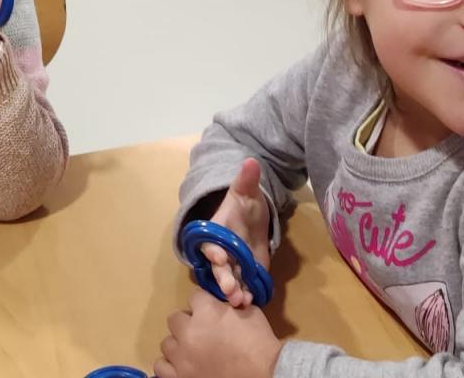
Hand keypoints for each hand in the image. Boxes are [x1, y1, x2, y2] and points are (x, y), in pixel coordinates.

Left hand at [154, 291, 281, 377]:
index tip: (211, 311)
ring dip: (179, 344)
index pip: (195, 297)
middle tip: (202, 332)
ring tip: (192, 351)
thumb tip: (221, 304)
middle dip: (187, 323)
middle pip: (175, 319)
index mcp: (206, 311)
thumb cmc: (260, 343)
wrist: (265, 374)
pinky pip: (161, 367)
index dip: (204, 303)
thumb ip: (229, 305)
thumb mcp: (249, 313)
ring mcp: (181, 357)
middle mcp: (188, 331)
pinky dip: (171, 366)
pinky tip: (183, 366)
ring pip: (167, 343)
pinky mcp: (179, 377)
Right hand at [202, 158, 272, 307]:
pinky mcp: (245, 274)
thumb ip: (246, 180)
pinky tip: (253, 302)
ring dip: (233, 291)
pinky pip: (243, 286)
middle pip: (217, 267)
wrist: (253, 219)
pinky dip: (247, 294)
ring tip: (241, 301)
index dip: (212, 250)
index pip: (210, 242)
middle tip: (230, 290)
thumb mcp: (246, 192)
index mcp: (216, 231)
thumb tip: (251, 161)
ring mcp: (232, 265)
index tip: (218, 257)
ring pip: (229, 281)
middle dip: (223, 278)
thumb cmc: (244, 204)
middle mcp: (220, 251)